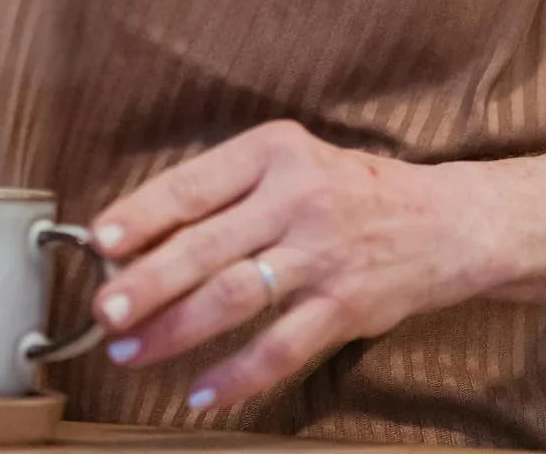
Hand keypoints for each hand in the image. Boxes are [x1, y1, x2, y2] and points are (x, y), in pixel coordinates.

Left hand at [88, 121, 502, 410]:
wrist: (447, 222)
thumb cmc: (345, 191)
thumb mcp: (287, 165)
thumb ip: (224, 193)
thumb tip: (139, 237)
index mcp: (272, 153)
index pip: (191, 185)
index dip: (140, 216)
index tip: (99, 243)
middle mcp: (296, 199)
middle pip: (205, 246)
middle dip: (146, 284)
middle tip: (104, 312)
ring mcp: (323, 255)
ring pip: (233, 298)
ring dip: (175, 330)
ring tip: (129, 352)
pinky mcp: (346, 307)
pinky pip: (281, 348)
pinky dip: (237, 375)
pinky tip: (200, 393)